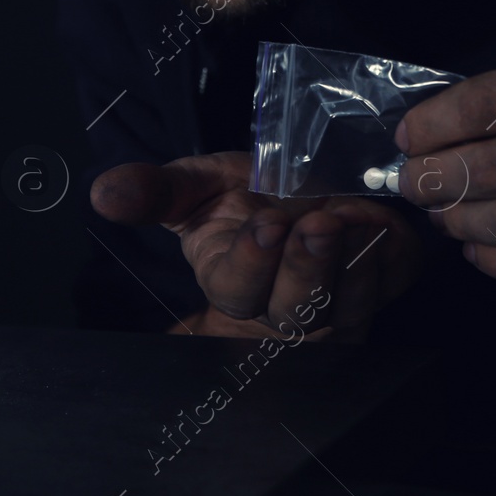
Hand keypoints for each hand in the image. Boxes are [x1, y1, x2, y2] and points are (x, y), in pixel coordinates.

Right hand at [91, 152, 419, 340]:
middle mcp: (284, 305)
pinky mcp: (384, 285)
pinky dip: (393, 257)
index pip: (237, 288)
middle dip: (309, 268)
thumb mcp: (196, 186)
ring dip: (355, 266)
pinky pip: (393, 285)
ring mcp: (338, 305)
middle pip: (297, 309)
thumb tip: (102, 192)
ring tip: (355, 223)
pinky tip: (384, 225)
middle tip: (318, 225)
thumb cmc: (244, 197)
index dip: (253, 262)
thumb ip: (153, 190)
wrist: (301, 198)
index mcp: (231, 277)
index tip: (264, 225)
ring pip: (349, 306)